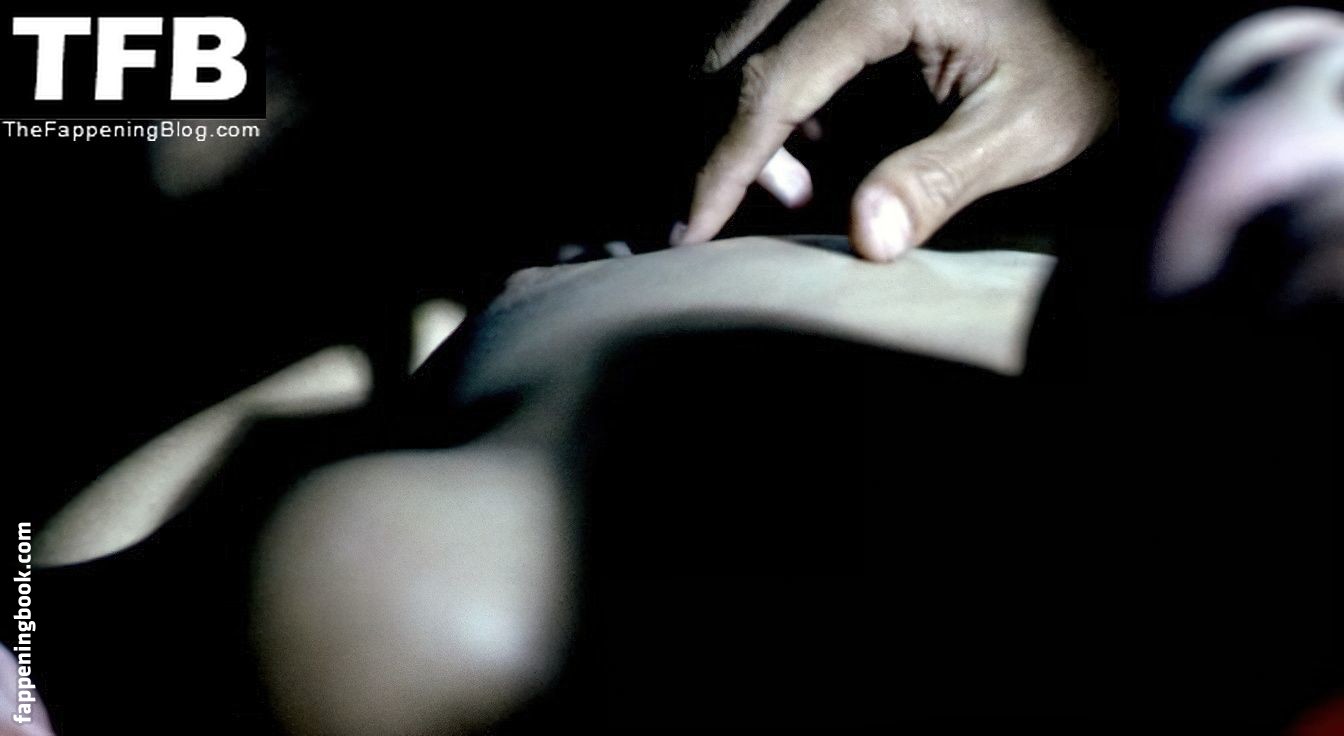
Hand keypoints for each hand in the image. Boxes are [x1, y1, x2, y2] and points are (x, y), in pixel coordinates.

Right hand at [676, 0, 1115, 260]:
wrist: (1122, 12)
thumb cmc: (1083, 63)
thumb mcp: (1028, 128)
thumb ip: (940, 179)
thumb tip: (864, 239)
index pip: (769, 85)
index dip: (721, 166)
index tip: (686, 233)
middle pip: (730, 52)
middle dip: (722, 142)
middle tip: (752, 214)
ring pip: (737, 36)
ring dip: (740, 113)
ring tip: (798, 182)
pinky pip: (768, 29)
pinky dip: (768, 87)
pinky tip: (810, 138)